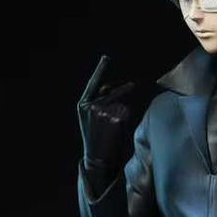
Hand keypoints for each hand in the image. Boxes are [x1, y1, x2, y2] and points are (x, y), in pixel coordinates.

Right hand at [77, 54, 135, 178]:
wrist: (97, 159)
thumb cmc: (97, 138)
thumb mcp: (94, 117)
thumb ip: (102, 101)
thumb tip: (113, 86)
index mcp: (83, 105)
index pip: (94, 83)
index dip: (101, 70)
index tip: (106, 57)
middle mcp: (90, 107)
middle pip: (110, 92)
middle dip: (122, 90)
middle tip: (133, 85)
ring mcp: (102, 114)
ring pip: (119, 104)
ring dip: (122, 112)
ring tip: (115, 127)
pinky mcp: (113, 122)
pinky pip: (125, 114)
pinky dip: (125, 120)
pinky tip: (117, 131)